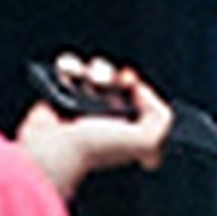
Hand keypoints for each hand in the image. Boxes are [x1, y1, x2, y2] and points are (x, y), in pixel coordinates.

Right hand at [15, 54, 171, 197]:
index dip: (140, 87)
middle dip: (116, 76)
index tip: (133, 86)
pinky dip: (70, 67)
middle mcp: (108, 115)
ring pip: (96, 70)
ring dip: (96, 70)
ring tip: (92, 82)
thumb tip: (146, 94)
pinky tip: (72, 78)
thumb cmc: (94, 149)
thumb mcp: (146, 141)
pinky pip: (69, 68)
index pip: (142, 98)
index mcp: (129, 127)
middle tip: (109, 83)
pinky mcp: (61, 93)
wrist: (53, 147)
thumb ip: (162, 119)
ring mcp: (84, 103)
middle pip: (120, 79)